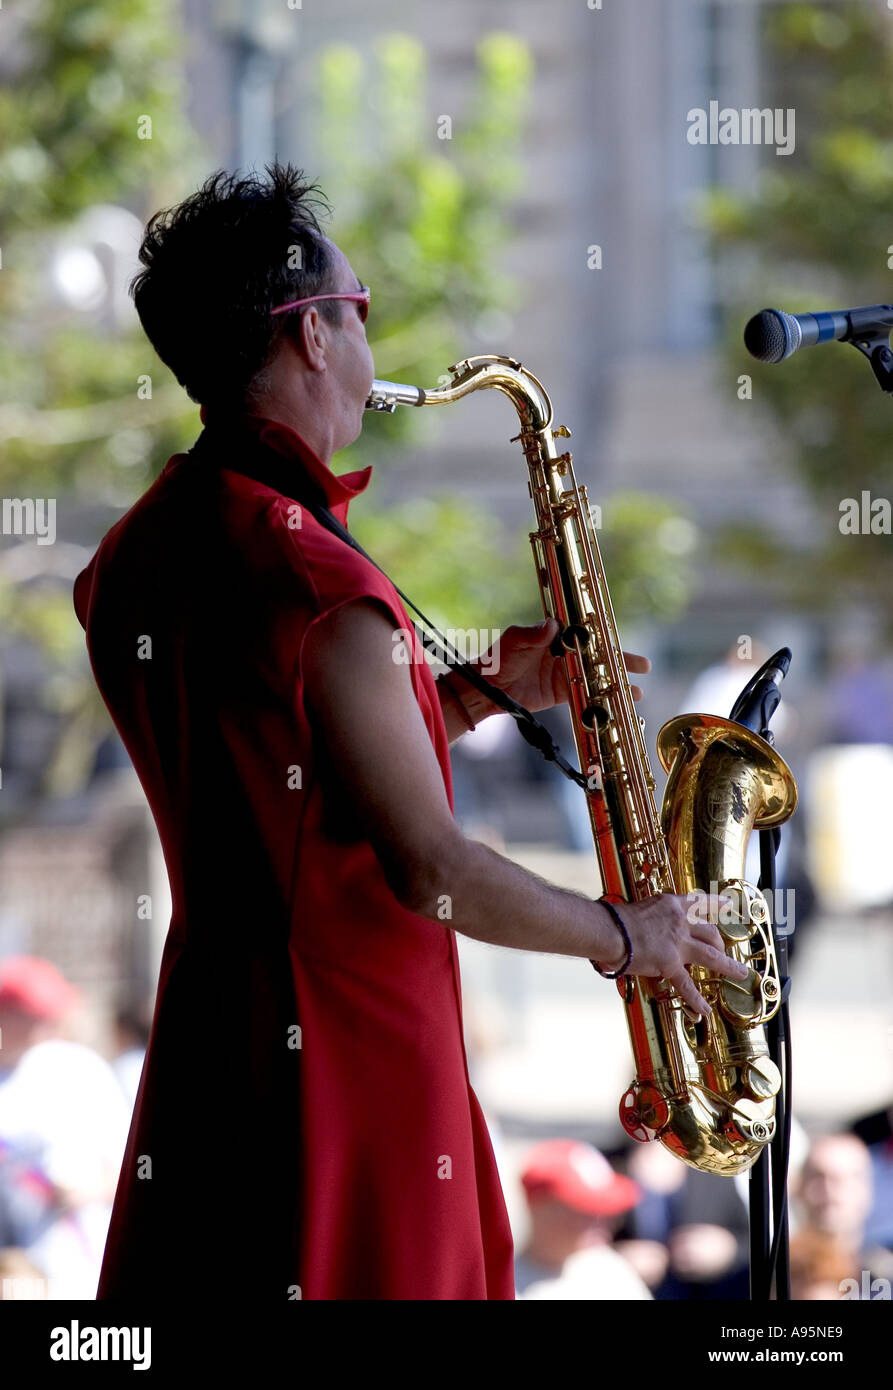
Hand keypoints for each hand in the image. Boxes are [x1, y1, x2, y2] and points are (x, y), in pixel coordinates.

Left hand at [470, 617, 651, 716]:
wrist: (488, 689)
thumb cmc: (498, 658)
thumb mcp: (514, 641)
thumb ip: (533, 634)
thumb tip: (552, 625)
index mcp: (557, 636)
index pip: (586, 634)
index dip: (605, 637)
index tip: (620, 641)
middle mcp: (566, 653)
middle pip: (599, 655)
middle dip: (621, 661)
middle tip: (643, 666)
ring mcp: (567, 674)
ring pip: (597, 677)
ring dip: (616, 684)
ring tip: (637, 692)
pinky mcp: (563, 693)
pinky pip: (586, 696)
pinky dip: (602, 701)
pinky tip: (617, 707)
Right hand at [596, 891, 748, 1017]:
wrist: (610, 930)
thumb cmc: (616, 919)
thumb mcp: (642, 909)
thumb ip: (654, 918)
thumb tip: (651, 929)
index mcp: (672, 905)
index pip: (700, 902)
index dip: (717, 903)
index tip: (729, 903)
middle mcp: (680, 922)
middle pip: (710, 931)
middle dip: (719, 942)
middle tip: (722, 950)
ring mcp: (678, 943)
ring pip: (711, 955)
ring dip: (727, 965)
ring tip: (739, 973)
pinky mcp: (670, 963)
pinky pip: (687, 984)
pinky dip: (697, 999)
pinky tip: (705, 1009)